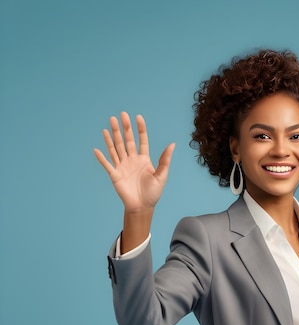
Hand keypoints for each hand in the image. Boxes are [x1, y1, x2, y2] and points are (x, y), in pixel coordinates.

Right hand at [94, 112, 174, 251]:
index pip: (141, 140)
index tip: (138, 117)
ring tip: (110, 123)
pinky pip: (107, 164)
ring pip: (116, 148)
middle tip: (121, 115)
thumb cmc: (153, 193)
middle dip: (124, 128)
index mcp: (144, 160)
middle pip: (127, 140)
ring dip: (112, 136)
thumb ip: (165, 160)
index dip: (140, 129)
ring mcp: (122, 166)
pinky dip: (102, 158)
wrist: (142, 207)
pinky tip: (97, 149)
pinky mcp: (115, 175)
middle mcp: (132, 160)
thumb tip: (172, 144)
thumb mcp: (162, 176)